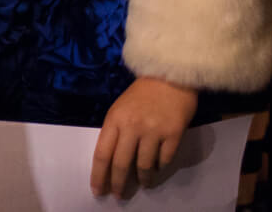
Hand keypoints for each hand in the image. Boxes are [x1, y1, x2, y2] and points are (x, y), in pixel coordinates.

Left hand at [91, 76, 197, 197]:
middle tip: (119, 195)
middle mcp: (132, 126)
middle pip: (121, 163)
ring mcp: (154, 130)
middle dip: (118, 183)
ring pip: (144, 166)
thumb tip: (112, 160)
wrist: (169, 76)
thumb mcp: (120, 108)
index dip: (99, 175)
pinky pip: (164, 160)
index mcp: (115, 119)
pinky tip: (157, 167)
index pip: (102, 154)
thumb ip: (115, 131)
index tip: (98, 190)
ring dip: (142, 179)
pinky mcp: (174, 133)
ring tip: (143, 183)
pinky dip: (159, 166)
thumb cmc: (142, 94)